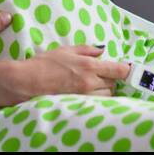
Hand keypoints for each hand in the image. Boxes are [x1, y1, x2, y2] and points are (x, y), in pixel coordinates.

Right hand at [15, 45, 130, 98]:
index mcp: (89, 66)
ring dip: (104, 89)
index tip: (125, 68)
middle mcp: (90, 82)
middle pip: (114, 83)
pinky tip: (86, 93)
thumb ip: (87, 49)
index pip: (119, 70)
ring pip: (107, 95)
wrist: (28, 81)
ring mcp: (85, 96)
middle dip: (110, 78)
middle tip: (100, 74)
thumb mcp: (66, 50)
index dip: (125, 70)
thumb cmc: (44, 64)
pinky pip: (96, 103)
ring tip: (91, 84)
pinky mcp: (79, 105)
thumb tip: (102, 50)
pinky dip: (96, 98)